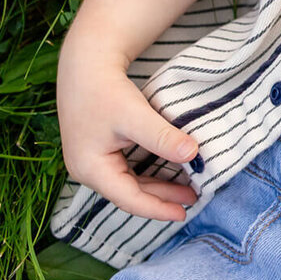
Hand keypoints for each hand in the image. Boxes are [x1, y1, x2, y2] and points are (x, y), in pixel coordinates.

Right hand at [56, 42, 199, 220]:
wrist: (86, 66)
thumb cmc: (106, 91)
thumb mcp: (135, 116)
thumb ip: (162, 137)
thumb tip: (194, 155)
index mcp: (91, 169)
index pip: (129, 198)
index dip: (158, 208)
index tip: (184, 213)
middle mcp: (88, 171)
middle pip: (130, 193)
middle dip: (162, 198)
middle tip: (194, 200)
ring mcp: (92, 161)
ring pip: (129, 182)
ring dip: (157, 186)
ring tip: (188, 189)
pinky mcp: (100, 151)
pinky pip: (127, 170)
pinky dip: (149, 173)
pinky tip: (169, 171)